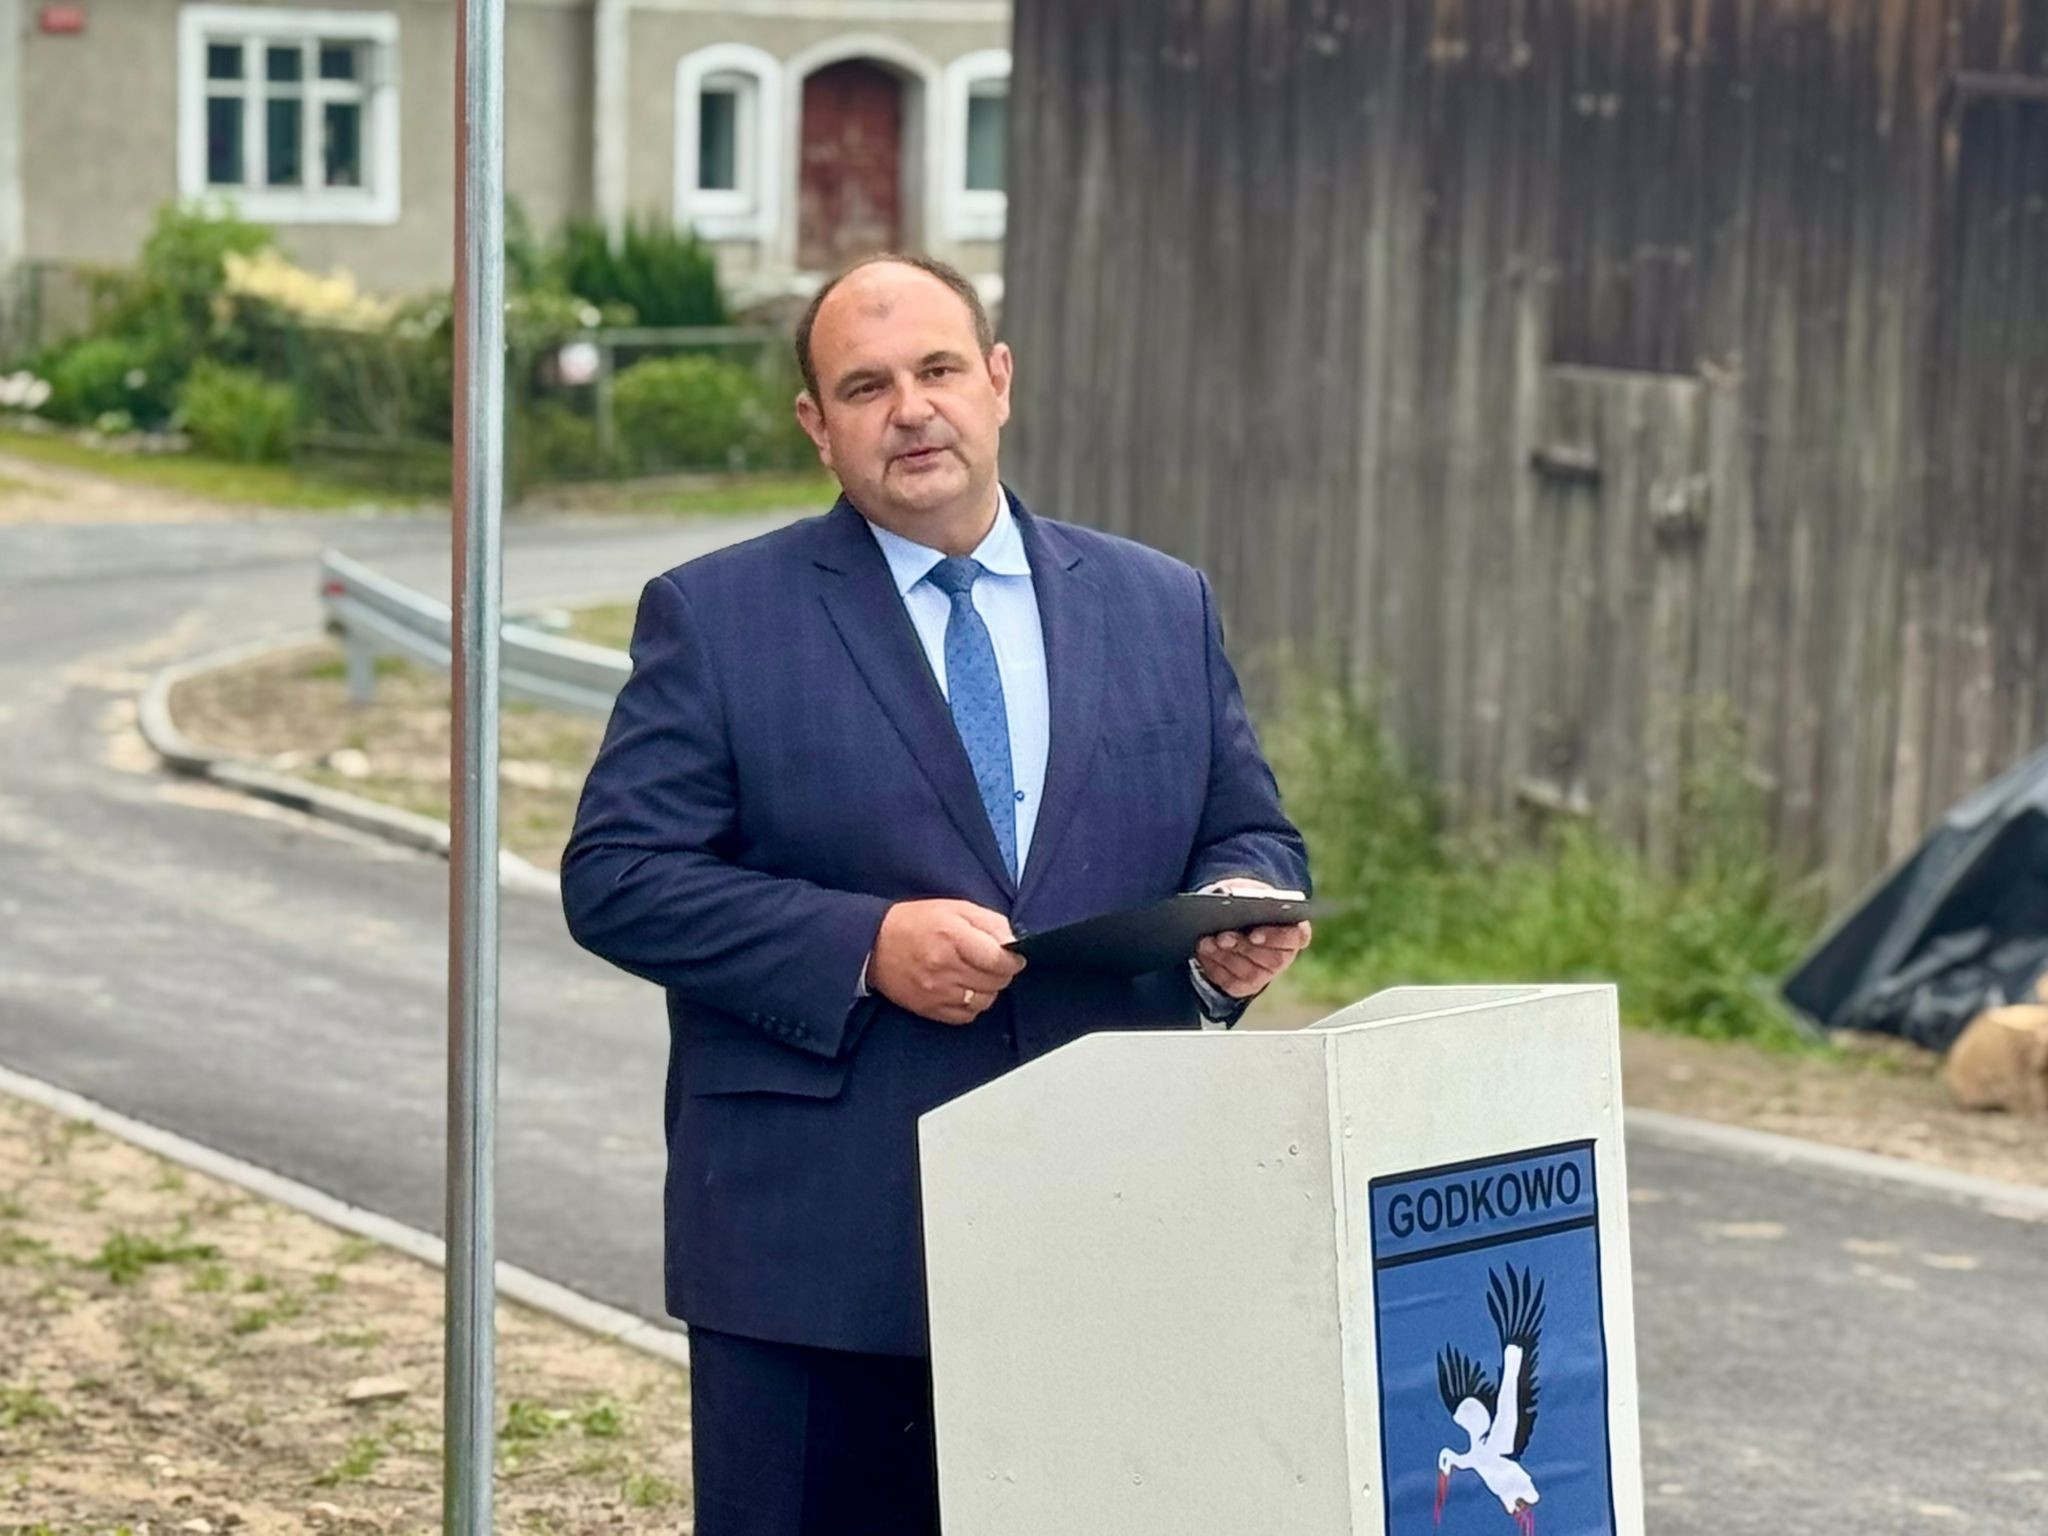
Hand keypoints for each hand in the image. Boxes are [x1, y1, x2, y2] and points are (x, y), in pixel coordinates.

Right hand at [870, 899, 1025, 1025]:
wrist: (874, 944)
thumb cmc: (916, 922)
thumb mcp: (955, 908)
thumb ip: (989, 922)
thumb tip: (1014, 942)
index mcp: (952, 937)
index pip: (998, 960)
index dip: (1012, 960)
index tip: (1014, 957)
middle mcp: (945, 967)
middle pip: (994, 982)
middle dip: (1002, 973)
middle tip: (994, 964)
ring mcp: (936, 992)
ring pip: (984, 1001)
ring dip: (988, 990)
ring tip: (978, 976)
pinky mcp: (929, 1009)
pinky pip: (966, 1016)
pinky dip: (972, 1006)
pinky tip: (964, 990)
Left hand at [1194, 877, 1312, 1000]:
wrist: (1233, 919)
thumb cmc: (1247, 904)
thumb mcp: (1248, 891)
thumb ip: (1244, 891)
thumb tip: (1224, 895)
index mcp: (1295, 931)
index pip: (1296, 937)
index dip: (1276, 938)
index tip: (1254, 934)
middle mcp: (1284, 956)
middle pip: (1272, 960)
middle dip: (1243, 947)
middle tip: (1222, 936)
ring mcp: (1266, 974)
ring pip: (1250, 974)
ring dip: (1225, 957)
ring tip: (1206, 942)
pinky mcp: (1245, 985)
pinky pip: (1232, 983)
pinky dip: (1215, 968)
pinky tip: (1203, 953)